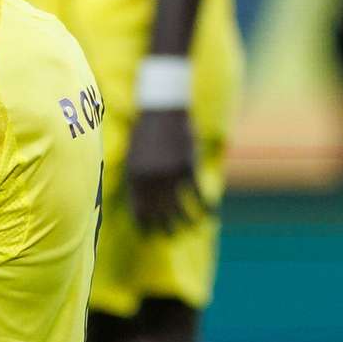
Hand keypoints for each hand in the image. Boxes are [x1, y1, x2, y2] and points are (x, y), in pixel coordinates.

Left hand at [125, 104, 202, 234]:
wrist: (162, 107)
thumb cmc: (146, 130)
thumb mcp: (133, 155)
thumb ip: (137, 179)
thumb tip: (140, 202)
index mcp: (134, 177)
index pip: (139, 210)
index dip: (144, 225)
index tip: (148, 234)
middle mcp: (151, 180)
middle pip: (159, 212)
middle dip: (165, 227)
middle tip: (170, 234)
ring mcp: (170, 174)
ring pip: (180, 206)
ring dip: (186, 220)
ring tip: (191, 227)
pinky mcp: (188, 166)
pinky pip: (198, 193)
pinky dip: (204, 204)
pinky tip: (209, 211)